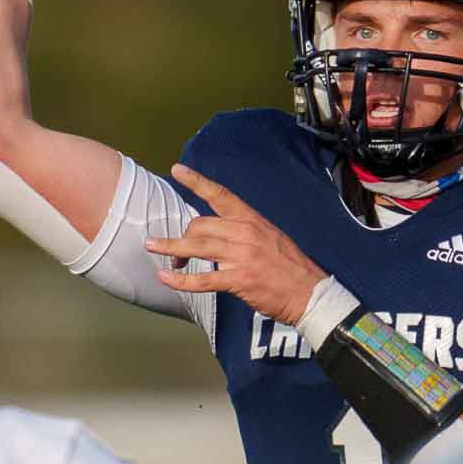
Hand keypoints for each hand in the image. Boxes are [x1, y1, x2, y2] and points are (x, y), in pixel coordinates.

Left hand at [148, 165, 328, 325]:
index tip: (177, 170)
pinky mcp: (239, 279)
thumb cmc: (291, 268)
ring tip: (152, 247)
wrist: (309, 293)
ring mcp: (241, 256)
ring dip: (171, 247)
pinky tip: (166, 278)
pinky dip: (181, 280)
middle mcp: (245, 233)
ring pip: (196, 246)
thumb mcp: (271, 238)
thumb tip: (220, 233)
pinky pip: (202, 278)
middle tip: (173, 250)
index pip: (221, 196)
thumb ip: (246, 232)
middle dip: (181, 236)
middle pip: (200, 225)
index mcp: (253, 221)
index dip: (197, 182)